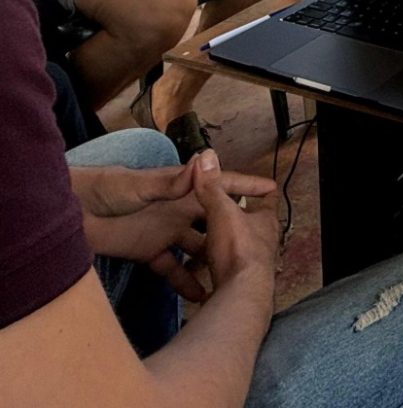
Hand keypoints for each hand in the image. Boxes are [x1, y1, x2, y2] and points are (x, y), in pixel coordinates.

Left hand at [74, 158, 275, 301]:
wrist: (72, 213)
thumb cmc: (104, 189)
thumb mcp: (137, 185)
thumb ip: (169, 183)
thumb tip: (201, 166)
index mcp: (179, 189)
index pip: (217, 184)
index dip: (244, 185)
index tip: (270, 189)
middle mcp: (178, 209)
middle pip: (214, 217)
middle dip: (237, 225)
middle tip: (262, 240)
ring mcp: (165, 232)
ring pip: (199, 247)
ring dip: (214, 259)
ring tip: (235, 275)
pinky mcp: (150, 252)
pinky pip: (174, 269)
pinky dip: (186, 282)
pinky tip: (200, 296)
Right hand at [192, 148, 280, 296]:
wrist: (239, 297)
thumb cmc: (238, 250)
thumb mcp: (221, 211)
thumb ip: (211, 186)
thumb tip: (205, 155)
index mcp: (265, 221)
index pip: (268, 198)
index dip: (262, 189)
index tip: (262, 184)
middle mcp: (264, 242)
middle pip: (252, 226)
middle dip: (239, 221)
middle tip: (223, 214)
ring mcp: (253, 266)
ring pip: (239, 251)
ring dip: (225, 248)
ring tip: (206, 243)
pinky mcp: (238, 286)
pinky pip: (225, 274)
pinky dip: (215, 272)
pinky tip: (202, 276)